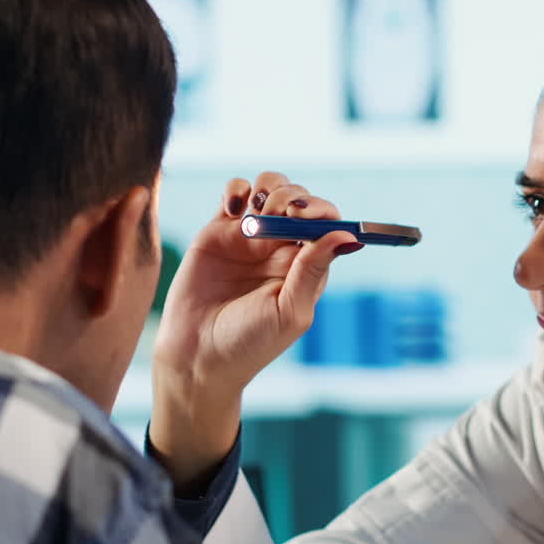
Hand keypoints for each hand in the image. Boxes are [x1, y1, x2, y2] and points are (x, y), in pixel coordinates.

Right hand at [149, 172, 359, 488]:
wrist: (196, 356)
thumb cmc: (248, 344)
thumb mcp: (289, 312)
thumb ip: (313, 270)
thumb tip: (347, 235)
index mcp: (305, 267)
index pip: (326, 224)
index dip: (321, 211)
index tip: (305, 217)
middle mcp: (281, 248)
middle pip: (300, 201)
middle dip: (295, 198)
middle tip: (283, 214)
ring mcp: (250, 237)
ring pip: (270, 189)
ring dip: (272, 187)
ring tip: (260, 210)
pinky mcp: (218, 231)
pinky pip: (234, 193)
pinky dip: (238, 187)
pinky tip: (234, 206)